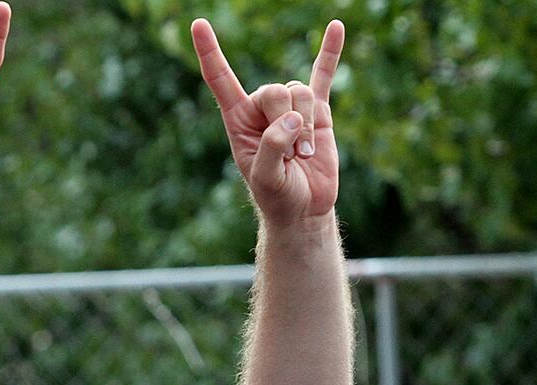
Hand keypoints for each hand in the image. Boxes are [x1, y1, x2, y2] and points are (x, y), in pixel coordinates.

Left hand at [192, 18, 343, 225]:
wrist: (304, 208)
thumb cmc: (277, 195)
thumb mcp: (265, 177)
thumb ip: (272, 146)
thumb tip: (293, 118)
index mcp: (238, 119)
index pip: (220, 79)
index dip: (210, 52)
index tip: (199, 25)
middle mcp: (262, 108)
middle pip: (274, 90)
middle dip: (286, 122)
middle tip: (291, 155)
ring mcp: (291, 107)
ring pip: (300, 93)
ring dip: (306, 126)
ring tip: (303, 155)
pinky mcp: (318, 111)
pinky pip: (323, 76)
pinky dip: (330, 53)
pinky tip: (337, 27)